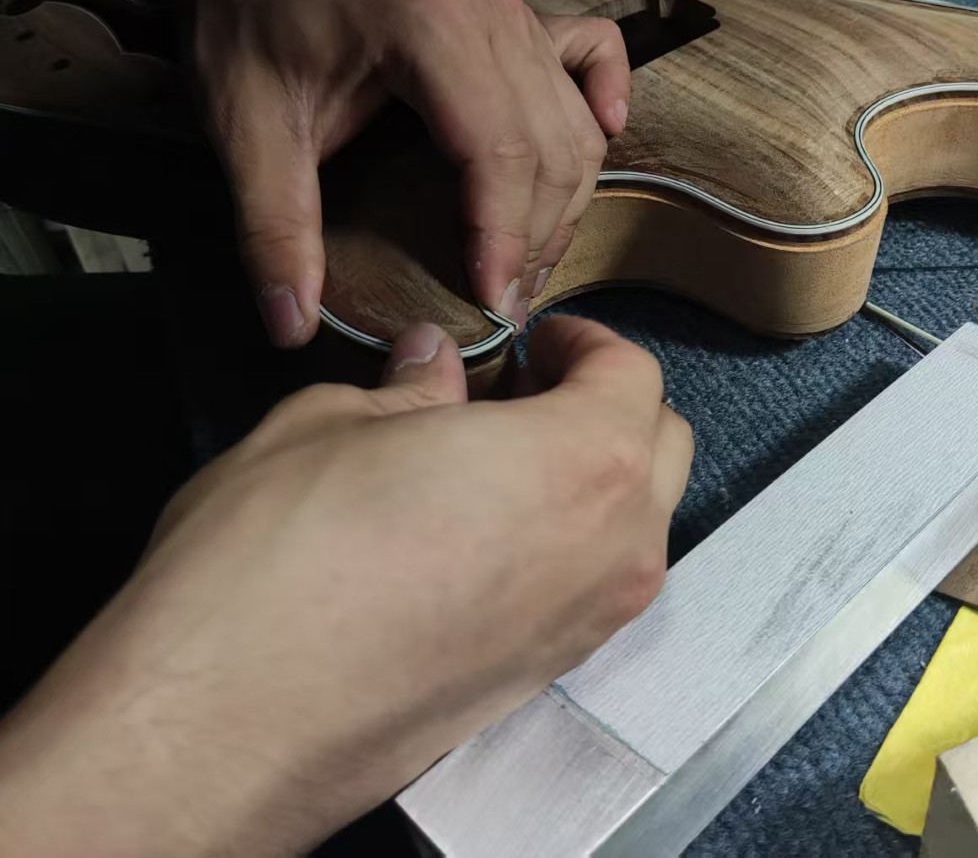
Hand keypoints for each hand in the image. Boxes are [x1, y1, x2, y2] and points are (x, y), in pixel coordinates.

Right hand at [0, 317, 690, 855]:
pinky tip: (489, 535)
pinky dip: (571, 544)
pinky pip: (595, 588)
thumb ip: (410, 387)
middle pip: (661, 448)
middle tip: (528, 390)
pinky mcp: (549, 677)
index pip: (635, 374)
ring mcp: (590, 623)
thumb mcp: (331, 424)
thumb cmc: (281, 556)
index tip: (536, 341)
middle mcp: (614, 547)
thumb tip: (433, 363)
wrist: (234, 719)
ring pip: (637, 524)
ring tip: (505, 462)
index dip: (586, 343)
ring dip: (596, 478)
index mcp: (583, 459)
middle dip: (608, 405)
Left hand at [191, 0, 629, 345]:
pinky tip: (602, 140)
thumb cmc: (245, 31)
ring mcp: (512, 9)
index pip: (498, 151)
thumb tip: (294, 325)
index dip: (505, 237)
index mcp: (425, 24)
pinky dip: (606, 100)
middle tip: (504, 305)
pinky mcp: (520, 15)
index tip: (492, 303)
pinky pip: (595, 53)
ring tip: (530, 266)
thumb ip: (275, 230)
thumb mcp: (246, 133)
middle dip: (537, 237)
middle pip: (551, 146)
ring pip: (577, 122)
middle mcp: (488, 10)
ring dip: (567, 201)